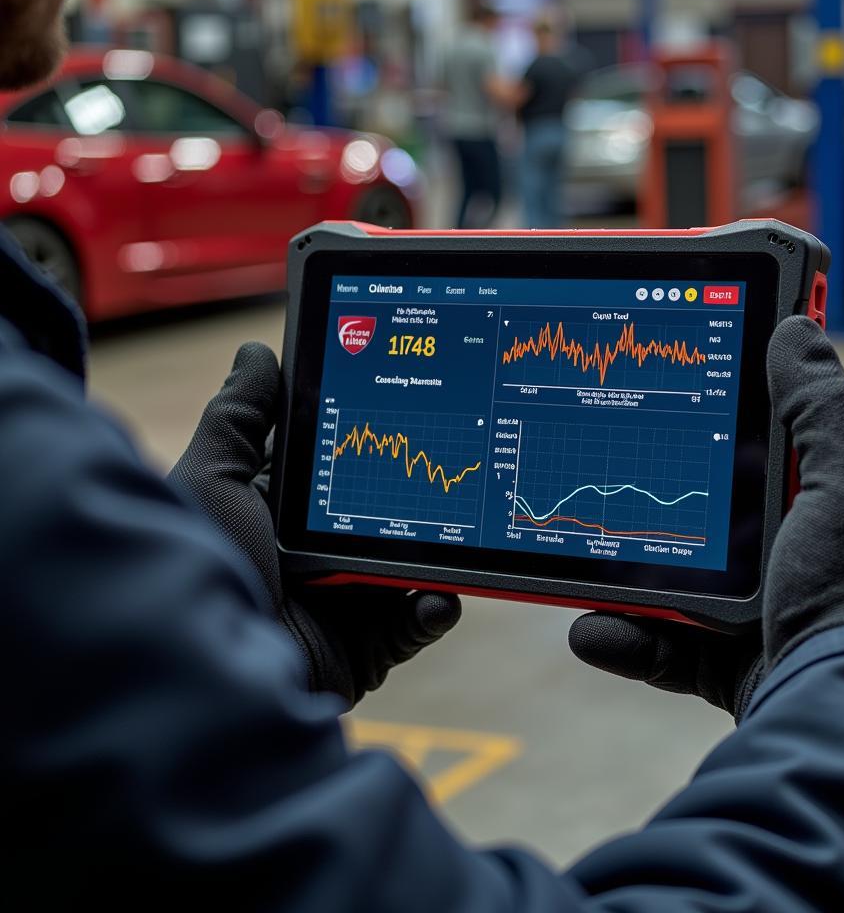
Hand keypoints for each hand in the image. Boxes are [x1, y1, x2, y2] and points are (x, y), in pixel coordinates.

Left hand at [168, 343, 460, 706]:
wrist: (212, 671)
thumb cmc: (205, 567)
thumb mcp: (214, 479)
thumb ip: (241, 416)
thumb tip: (259, 351)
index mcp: (283, 511)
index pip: (339, 463)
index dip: (371, 437)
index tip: (409, 407)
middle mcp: (317, 552)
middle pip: (385, 510)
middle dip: (417, 495)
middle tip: (455, 468)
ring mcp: (345, 598)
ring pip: (411, 563)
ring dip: (437, 553)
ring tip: (459, 537)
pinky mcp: (368, 644)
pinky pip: (417, 620)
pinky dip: (433, 609)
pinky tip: (433, 599)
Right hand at [570, 316, 843, 716]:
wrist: (839, 720)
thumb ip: (819, 404)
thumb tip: (797, 328)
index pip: (823, 430)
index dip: (772, 402)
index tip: (712, 380)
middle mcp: (839, 551)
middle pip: (745, 502)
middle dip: (687, 494)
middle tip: (637, 462)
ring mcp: (789, 604)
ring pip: (700, 571)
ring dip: (639, 576)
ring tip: (586, 563)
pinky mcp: (749, 656)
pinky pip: (681, 638)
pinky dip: (636, 636)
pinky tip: (594, 631)